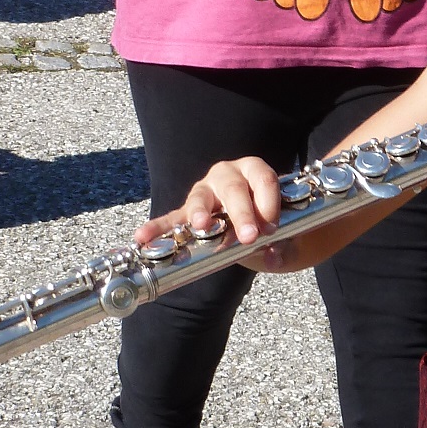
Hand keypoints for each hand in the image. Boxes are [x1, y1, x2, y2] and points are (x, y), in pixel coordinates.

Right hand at [135, 156, 303, 269]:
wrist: (256, 225)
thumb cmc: (270, 222)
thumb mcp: (283, 232)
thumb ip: (283, 243)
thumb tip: (274, 256)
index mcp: (255, 171)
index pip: (264, 180)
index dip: (269, 203)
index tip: (272, 228)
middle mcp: (228, 175)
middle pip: (234, 188)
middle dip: (241, 213)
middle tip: (249, 237)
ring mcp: (205, 192)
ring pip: (201, 198)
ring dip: (200, 212)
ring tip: (201, 225)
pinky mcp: (186, 212)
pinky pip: (172, 219)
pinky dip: (158, 228)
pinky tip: (142, 238)